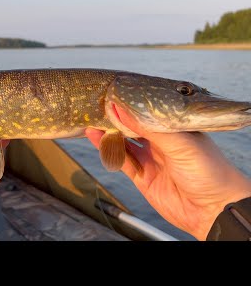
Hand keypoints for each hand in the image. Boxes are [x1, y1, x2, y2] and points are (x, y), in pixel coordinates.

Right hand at [85, 105, 250, 240]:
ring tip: (91, 119)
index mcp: (176, 129)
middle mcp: (162, 142)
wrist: (214, 210)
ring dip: (108, 132)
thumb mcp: (180, 143)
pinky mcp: (142, 177)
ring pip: (124, 142)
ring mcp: (151, 159)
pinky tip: (96, 137)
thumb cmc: (208, 171)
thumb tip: (120, 108)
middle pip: (133, 126)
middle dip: (116, 117)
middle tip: (98, 105)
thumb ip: (148, 127)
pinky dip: (108, 149)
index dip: (131, 105)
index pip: (149, 112)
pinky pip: (122, 160)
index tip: (113, 94)